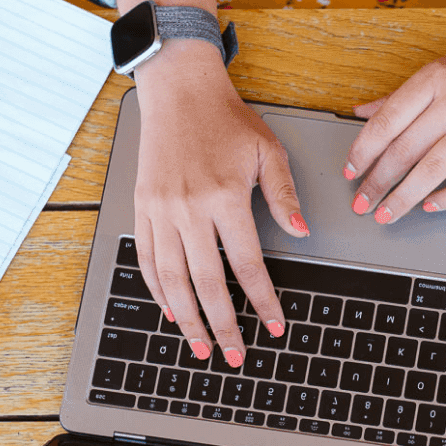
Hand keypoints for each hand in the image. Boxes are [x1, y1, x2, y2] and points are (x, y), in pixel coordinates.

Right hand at [132, 39, 308, 365]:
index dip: (262, 300)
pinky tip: (171, 311)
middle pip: (208, 283)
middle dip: (223, 326)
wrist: (179, 90)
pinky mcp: (144, 208)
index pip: (247, 264)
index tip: (273, 326)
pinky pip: (147, 259)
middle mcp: (189, 209)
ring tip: (201, 347)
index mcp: (224, 197)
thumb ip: (284, 194)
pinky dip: (158, 290)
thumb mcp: (268, 150)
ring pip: (172, 279)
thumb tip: (302, 232)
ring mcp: (161, 211)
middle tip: (235, 356)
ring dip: (187, 319)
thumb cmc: (226, 119)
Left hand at [343, 18, 445, 222]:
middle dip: (378, 183)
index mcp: (435, 76)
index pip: (387, 121)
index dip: (363, 151)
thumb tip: (364, 111)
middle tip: (362, 204)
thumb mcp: (445, 66)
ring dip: (405, 196)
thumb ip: (404, 94)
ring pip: (434, 168)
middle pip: (405, 149)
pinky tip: (433, 205)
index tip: (350, 172)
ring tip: (389, 213)